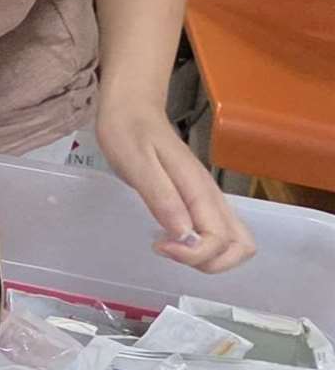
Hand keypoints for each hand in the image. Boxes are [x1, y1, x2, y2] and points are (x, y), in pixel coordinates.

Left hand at [96, 98, 254, 272]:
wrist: (131, 107)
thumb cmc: (128, 133)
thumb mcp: (137, 164)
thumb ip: (162, 198)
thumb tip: (184, 236)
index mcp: (199, 190)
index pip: (219, 239)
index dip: (193, 254)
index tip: (159, 246)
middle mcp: (212, 197)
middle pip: (241, 246)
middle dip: (209, 262)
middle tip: (168, 251)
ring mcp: (207, 198)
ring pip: (234, 242)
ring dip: (208, 257)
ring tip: (169, 247)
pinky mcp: (197, 199)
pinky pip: (217, 232)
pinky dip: (202, 246)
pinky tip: (170, 237)